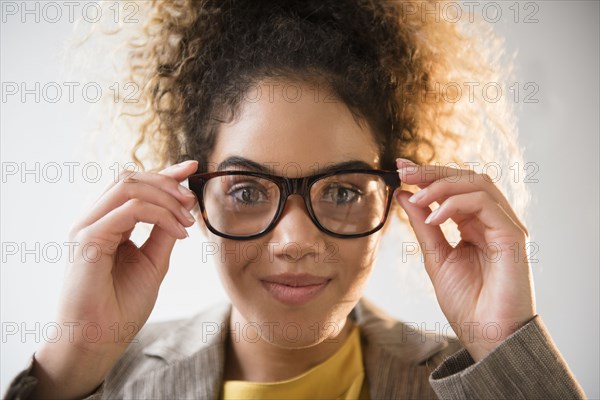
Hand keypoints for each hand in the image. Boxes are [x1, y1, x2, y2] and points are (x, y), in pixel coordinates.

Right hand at [30, 160, 198, 398]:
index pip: (134, 187)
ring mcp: (87, 227)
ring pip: (128, 187)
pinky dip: (160, 216)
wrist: (99, 340)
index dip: (164, 173)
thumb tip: (183, 209)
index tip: (192, 169)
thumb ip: (163, 232)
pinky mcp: (88, 239)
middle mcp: (94, 220)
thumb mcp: (153, 262)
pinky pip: (130, 211)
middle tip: (192, 200)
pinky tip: (178, 233)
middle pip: (130, 179)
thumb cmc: (122, 306)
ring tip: (188, 220)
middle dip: (167, 182)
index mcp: (107, 224)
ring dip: (166, 197)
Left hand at [395, 158, 535, 361]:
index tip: (400, 169)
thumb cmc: (467, 303)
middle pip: (467, 179)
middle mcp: (493, 222)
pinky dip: (456, 203)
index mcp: (476, 226)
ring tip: (416, 195)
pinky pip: (485, 204)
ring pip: (478, 184)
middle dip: (432, 172)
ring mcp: (505, 227)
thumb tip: (404, 195)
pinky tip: (434, 216)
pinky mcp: (513, 236)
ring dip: (443, 184)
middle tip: (404, 171)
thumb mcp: (435, 258)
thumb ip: (423, 226)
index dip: (428, 175)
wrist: (487, 336)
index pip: (454, 188)